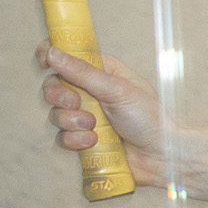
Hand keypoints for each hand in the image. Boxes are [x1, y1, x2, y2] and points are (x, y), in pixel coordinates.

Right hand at [39, 43, 168, 183]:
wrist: (163, 156)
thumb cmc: (150, 118)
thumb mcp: (117, 89)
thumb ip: (83, 72)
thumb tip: (53, 52)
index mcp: (101, 72)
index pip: (67, 57)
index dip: (51, 55)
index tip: (45, 62)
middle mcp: (91, 93)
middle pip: (53, 86)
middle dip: (59, 95)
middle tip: (76, 102)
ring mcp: (86, 117)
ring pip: (55, 114)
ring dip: (71, 120)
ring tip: (94, 126)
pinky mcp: (85, 140)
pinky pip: (63, 138)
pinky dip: (75, 140)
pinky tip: (93, 142)